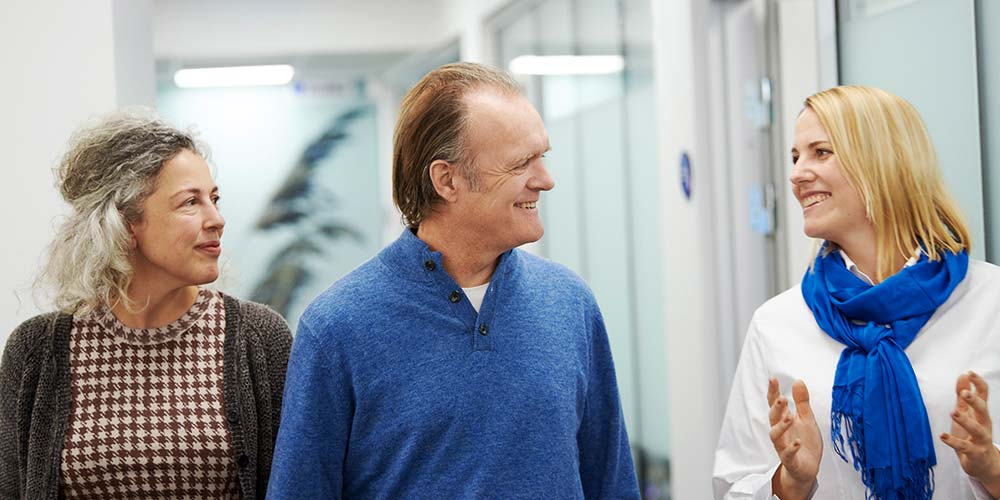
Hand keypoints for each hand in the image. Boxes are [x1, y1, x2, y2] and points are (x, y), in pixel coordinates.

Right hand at [768, 378, 821, 499]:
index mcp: (784, 419)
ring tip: (789, 418)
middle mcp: (781, 432)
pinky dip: (791, 448)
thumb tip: (798, 381)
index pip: (775, 404)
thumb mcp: (807, 418)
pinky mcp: (790, 460)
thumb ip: (802, 401)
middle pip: (773, 418)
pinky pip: (787, 454)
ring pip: (776, 435)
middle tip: (782, 399)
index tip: (773, 379)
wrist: (808, 467)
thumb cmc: (805, 442)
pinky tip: (797, 442)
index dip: (773, 392)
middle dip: (776, 408)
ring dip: (781, 426)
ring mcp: (783, 446)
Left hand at [941, 371, 999, 496]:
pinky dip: (953, 441)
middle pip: (983, 410)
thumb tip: (964, 374)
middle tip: (964, 393)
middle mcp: (984, 424)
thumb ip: (964, 395)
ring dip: (965, 420)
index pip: (984, 395)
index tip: (970, 372)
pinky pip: (964, 447)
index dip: (978, 383)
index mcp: (981, 413)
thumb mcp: (967, 413)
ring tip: (953, 412)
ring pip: (976, 429)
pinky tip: (942, 436)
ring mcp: (981, 439)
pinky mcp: (974, 452)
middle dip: (974, 401)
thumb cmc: (972, 435)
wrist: (983, 463)